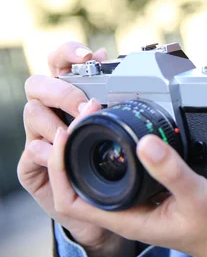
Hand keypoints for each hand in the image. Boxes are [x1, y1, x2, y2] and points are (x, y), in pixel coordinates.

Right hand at [17, 41, 134, 256]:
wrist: (110, 204)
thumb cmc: (117, 157)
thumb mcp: (124, 121)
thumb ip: (116, 91)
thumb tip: (113, 57)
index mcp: (73, 95)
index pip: (60, 62)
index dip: (68, 53)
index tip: (89, 55)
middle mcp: (53, 112)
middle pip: (38, 84)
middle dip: (61, 90)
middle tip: (84, 104)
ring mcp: (39, 138)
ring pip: (31, 114)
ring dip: (54, 119)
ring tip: (76, 128)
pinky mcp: (32, 166)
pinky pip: (31, 154)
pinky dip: (47, 152)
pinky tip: (62, 150)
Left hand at [47, 123, 206, 256]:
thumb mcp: (195, 194)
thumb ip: (171, 170)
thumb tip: (145, 142)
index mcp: (127, 218)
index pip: (71, 199)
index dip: (60, 167)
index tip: (68, 135)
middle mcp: (127, 211)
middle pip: (79, 183)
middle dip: (73, 148)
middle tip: (85, 114)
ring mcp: (138, 203)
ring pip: (100, 176)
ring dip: (91, 147)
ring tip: (96, 116)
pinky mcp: (151, 194)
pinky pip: (123, 172)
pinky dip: (116, 150)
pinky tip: (126, 132)